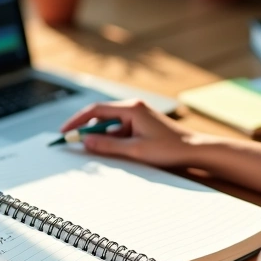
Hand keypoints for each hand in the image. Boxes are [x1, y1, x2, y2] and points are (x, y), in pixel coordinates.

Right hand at [60, 100, 201, 166]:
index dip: (77, 121)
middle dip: (88, 131)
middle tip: (75, 145)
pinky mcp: (143, 125)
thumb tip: (85, 141)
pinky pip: (121, 131)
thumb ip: (108, 146)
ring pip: (111, 126)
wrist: (195, 149)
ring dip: (102, 138)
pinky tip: (116, 152)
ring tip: (99, 153)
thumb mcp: (135, 150)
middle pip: (102, 117)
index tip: (65, 132)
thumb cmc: (169, 149)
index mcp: (131, 108)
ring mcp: (138, 116)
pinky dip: (114, 140)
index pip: (96, 111)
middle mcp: (133, 108)